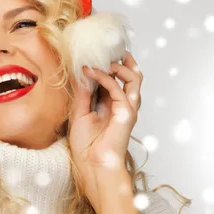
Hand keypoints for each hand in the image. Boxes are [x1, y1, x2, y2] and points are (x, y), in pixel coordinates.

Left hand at [68, 51, 142, 213]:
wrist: (92, 166)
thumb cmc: (85, 146)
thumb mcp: (78, 113)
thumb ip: (82, 93)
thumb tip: (81, 72)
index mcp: (112, 105)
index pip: (116, 78)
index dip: (109, 64)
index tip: (95, 51)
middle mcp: (122, 105)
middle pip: (132, 76)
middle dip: (123, 59)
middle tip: (108, 47)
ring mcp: (127, 108)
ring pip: (134, 78)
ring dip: (117, 65)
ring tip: (100, 60)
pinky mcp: (126, 113)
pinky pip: (118, 88)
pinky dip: (104, 77)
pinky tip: (91, 72)